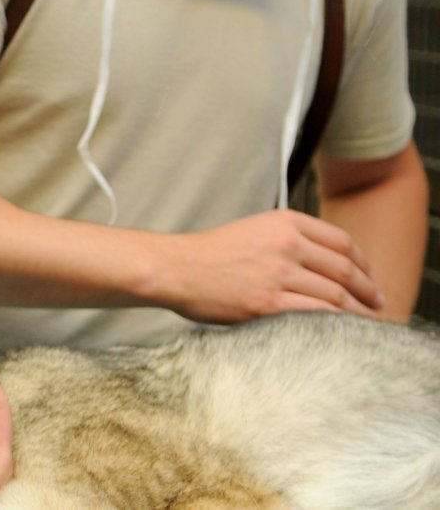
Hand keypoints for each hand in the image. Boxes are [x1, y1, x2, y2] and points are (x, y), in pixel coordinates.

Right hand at [157, 209, 383, 322]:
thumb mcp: (253, 230)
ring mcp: (278, 274)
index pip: (341, 242)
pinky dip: (336, 325)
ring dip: (358, 312)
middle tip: (379, 304)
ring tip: (368, 323)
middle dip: (369, 290)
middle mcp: (287, 244)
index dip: (363, 263)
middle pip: (345, 270)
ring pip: (336, 295)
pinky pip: (316, 315)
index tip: (369, 278)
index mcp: (285, 222)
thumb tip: (322, 262)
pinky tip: (343, 332)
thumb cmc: (209, 254)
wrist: (175, 268)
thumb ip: (288, 239)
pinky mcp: (268, 303)